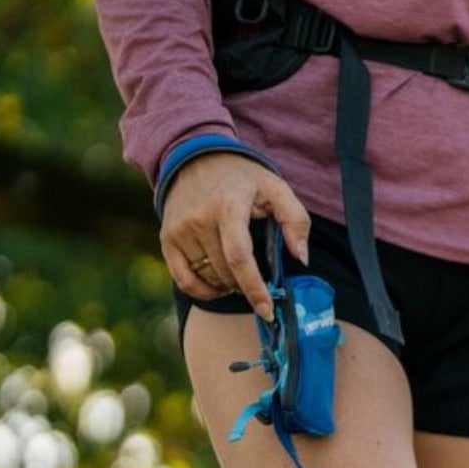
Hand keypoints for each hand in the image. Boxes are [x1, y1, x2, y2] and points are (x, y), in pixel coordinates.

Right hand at [160, 152, 311, 321]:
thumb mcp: (276, 188)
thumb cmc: (243, 178)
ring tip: (239, 275)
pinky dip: (203, 291)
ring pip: (207, 279)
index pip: (240, 258)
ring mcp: (180, 230)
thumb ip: (296, 220)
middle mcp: (199, 219)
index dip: (254, 288)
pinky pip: (183, 280)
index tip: (267, 310)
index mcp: (229, 208)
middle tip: (259, 283)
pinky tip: (218, 286)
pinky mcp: (167, 238)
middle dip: (246, 286)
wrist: (197, 157)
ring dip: (227, 287)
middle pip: (226, 273)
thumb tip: (301, 257)